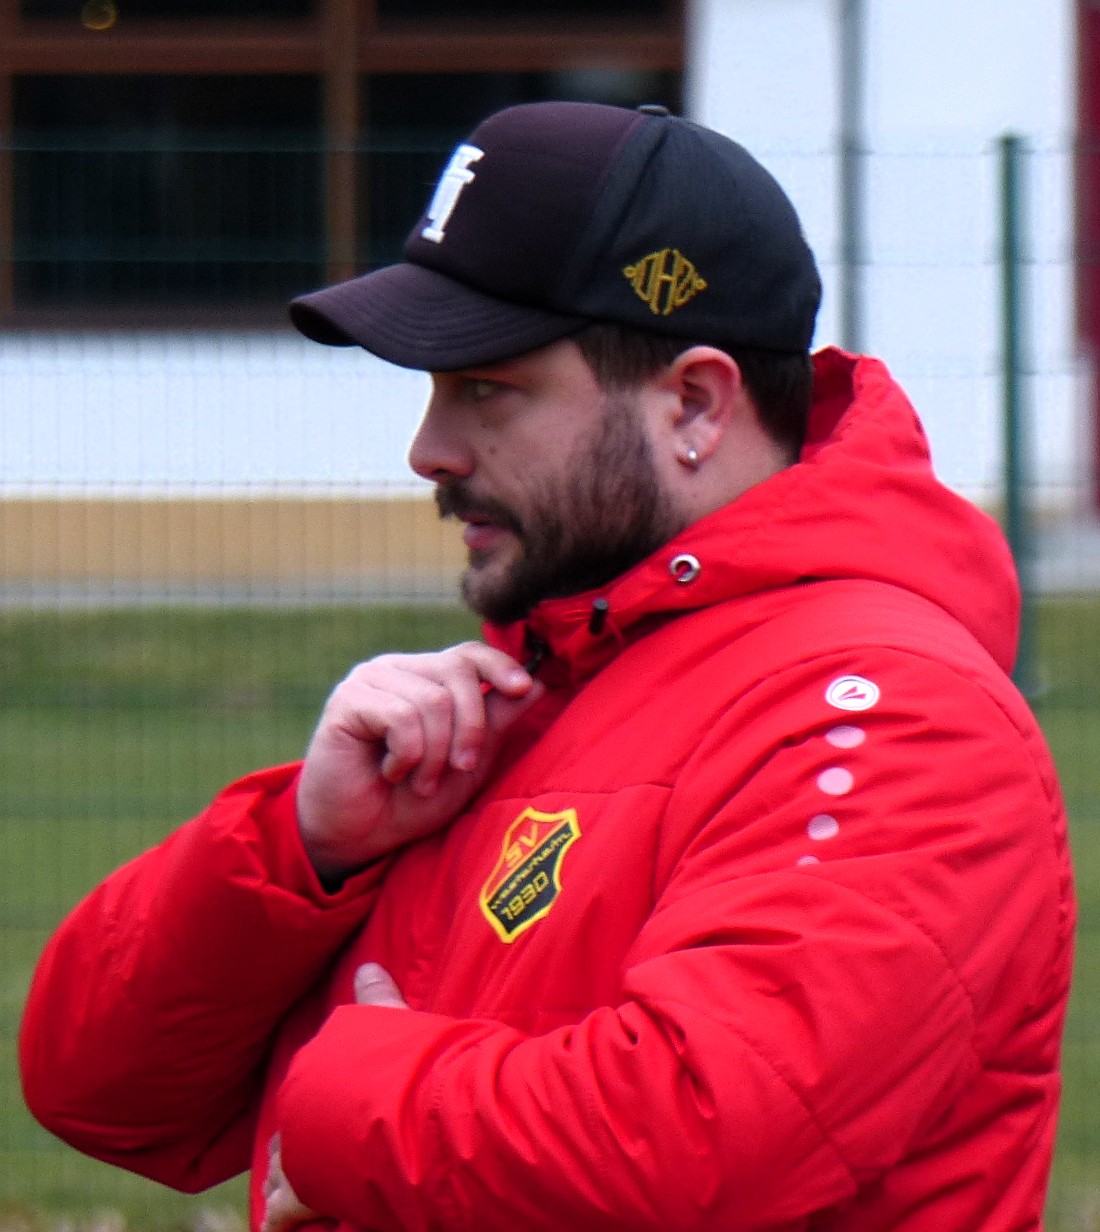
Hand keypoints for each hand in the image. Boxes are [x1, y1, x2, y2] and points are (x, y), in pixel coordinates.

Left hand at [260, 966, 404, 1231]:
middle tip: (308, 1153)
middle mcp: (296, 1100)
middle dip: (298, 1138)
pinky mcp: (300, 1192)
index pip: (309, 1080)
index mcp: (315, 1059)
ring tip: (285, 1191)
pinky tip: (274, 1227)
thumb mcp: (395, 1016)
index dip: (319, 1099)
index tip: (326, 1108)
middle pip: (291, 1124)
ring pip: (281, 1167)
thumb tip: (367, 965)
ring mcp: (295, 1147)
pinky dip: (279, 1223)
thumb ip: (376, 995)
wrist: (415, 1108)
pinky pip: (281, 1213)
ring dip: (286, 1180)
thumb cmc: (410, 1058)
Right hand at [297, 642, 542, 880]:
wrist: (359, 836)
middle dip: (471, 726)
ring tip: (419, 782)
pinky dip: (407, 755)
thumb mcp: (468, 762)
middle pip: (458, 672)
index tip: (523, 687)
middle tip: (461, 767)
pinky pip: (401, 717)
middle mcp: (399, 669)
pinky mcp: (348, 700)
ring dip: (435, 753)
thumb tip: (536, 684)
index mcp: (427, 677)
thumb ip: (496, 721)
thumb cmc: (413, 800)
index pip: (469, 654)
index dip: (500, 666)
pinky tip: (391, 773)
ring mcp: (371, 680)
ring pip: (434, 699)